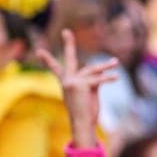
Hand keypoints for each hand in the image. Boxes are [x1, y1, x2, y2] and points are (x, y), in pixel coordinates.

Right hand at [37, 30, 116, 148]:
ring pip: (92, 70)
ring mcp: (73, 82)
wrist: (82, 124)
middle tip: (66, 31)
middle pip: (69, 58)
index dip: (48, 59)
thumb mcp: (89, 92)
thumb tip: (102, 69)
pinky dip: (108, 78)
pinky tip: (116, 77)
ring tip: (115, 62)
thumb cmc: (86, 111)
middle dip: (68, 43)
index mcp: (66, 82)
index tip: (39, 51)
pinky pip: (98, 79)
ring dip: (105, 66)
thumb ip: (93, 79)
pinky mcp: (81, 86)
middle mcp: (67, 81)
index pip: (56, 68)